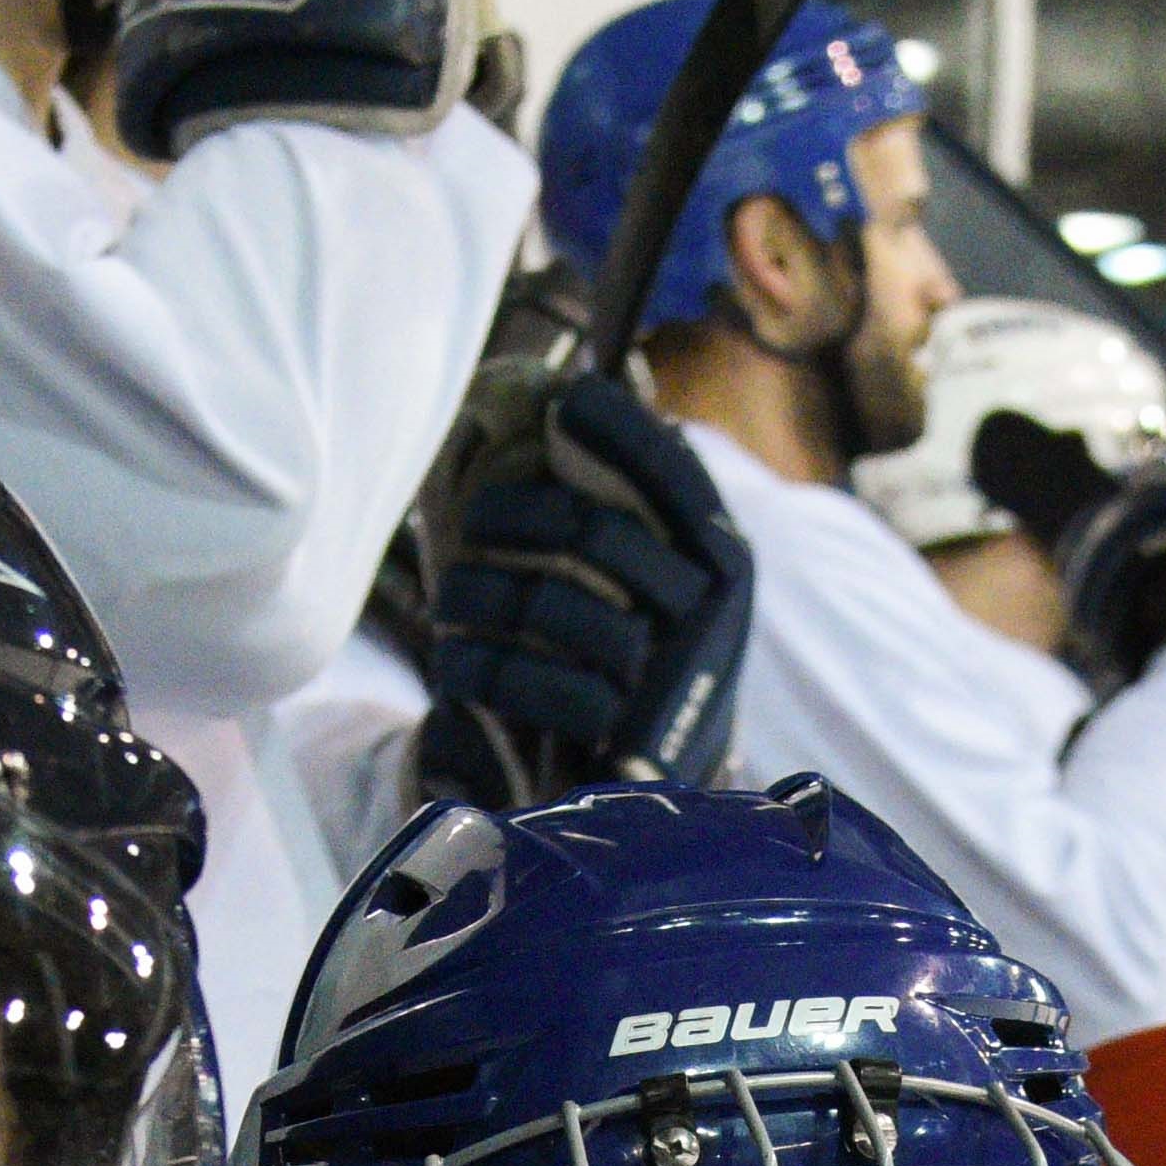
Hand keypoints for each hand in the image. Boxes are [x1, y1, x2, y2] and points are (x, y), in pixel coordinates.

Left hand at [417, 368, 751, 803]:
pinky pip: (541, 685)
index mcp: (719, 552)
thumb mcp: (651, 575)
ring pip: (553, 605)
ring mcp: (673, 670)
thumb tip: (555, 396)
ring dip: (480, 597)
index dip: (616, 429)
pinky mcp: (631, 733)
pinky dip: (485, 670)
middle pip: (590, 531)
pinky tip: (455, 665)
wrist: (661, 768)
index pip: (671, 471)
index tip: (560, 400)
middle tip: (469, 518)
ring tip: (445, 601)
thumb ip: (623, 499)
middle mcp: (710, 604)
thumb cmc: (639, 651)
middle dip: (512, 517)